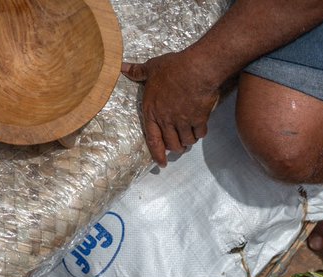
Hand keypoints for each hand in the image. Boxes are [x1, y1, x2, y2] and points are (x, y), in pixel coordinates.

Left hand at [122, 49, 221, 165]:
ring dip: (188, 141)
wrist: (196, 70)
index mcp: (152, 110)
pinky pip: (200, 134)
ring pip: (186, 141)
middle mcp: (166, 120)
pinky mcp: (198, 120)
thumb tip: (122, 67)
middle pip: (172, 144)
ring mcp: (183, 122)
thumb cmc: (173, 68)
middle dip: (176, 147)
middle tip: (179, 146)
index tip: (161, 163)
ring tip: (190, 137)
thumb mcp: (152, 67)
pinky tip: (200, 128)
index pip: (152, 138)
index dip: (157, 153)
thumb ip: (138, 71)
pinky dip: (200, 133)